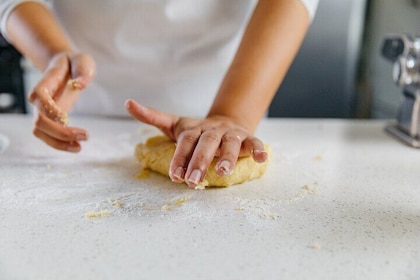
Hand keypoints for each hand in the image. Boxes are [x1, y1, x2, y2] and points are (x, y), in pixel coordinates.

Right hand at [29, 52, 95, 151]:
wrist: (67, 65)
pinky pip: (48, 135)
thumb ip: (83, 72)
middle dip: (60, 132)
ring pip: (40, 131)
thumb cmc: (75, 63)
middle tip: (86, 136)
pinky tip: (77, 146)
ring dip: (58, 143)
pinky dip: (60, 144)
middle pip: (39, 120)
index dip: (48, 108)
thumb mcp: (83, 62)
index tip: (66, 117)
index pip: (38, 95)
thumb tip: (80, 85)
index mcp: (47, 81)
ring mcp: (43, 110)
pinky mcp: (51, 119)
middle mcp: (41, 98)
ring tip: (79, 147)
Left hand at [125, 99, 267, 187]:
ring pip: (229, 143)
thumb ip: (152, 116)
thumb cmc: (197, 131)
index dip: (180, 157)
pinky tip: (262, 158)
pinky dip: (259, 149)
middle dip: (199, 162)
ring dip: (227, 156)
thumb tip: (127, 102)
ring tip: (223, 171)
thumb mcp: (174, 124)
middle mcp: (212, 130)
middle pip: (206, 143)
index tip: (175, 176)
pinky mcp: (246, 138)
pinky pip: (255, 142)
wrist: (225, 121)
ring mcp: (230, 134)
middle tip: (193, 180)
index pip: (185, 141)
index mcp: (194, 128)